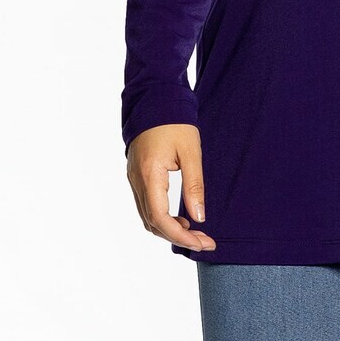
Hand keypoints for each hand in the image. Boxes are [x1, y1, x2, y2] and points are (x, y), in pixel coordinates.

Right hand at [126, 124, 216, 251]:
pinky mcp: (136, 176)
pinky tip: (181, 217)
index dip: (181, 235)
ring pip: (147, 217)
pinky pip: (146, 206)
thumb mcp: (191, 151)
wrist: (154, 98)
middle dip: (179, 236)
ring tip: (196, 232)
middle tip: (206, 241)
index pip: (160, 218)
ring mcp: (133, 179)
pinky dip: (162, 218)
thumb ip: (194, 185)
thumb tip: (199, 216)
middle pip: (153, 223)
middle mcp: (137, 181)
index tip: (202, 242)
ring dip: (170, 229)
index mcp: (149, 174)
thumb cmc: (175, 122)